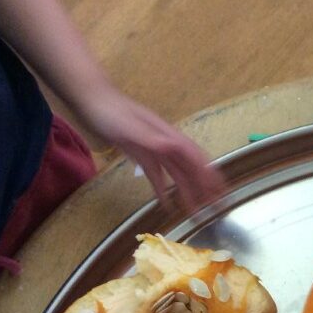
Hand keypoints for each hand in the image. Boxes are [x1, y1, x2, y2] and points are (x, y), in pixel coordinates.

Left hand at [75, 86, 224, 210]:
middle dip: (205, 188)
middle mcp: (167, 144)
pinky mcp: (143, 155)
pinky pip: (158, 175)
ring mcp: (155, 150)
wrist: (92, 100)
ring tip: (197, 212)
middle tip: (217, 207)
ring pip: (177, 174)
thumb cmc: (111, 112)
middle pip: (191, 169)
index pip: (195, 158)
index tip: (220, 191)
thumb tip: (174, 147)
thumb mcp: (130, 126)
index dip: (209, 175)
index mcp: (168, 136)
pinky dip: (163, 190)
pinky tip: (167, 204)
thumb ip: (152, 138)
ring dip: (188, 192)